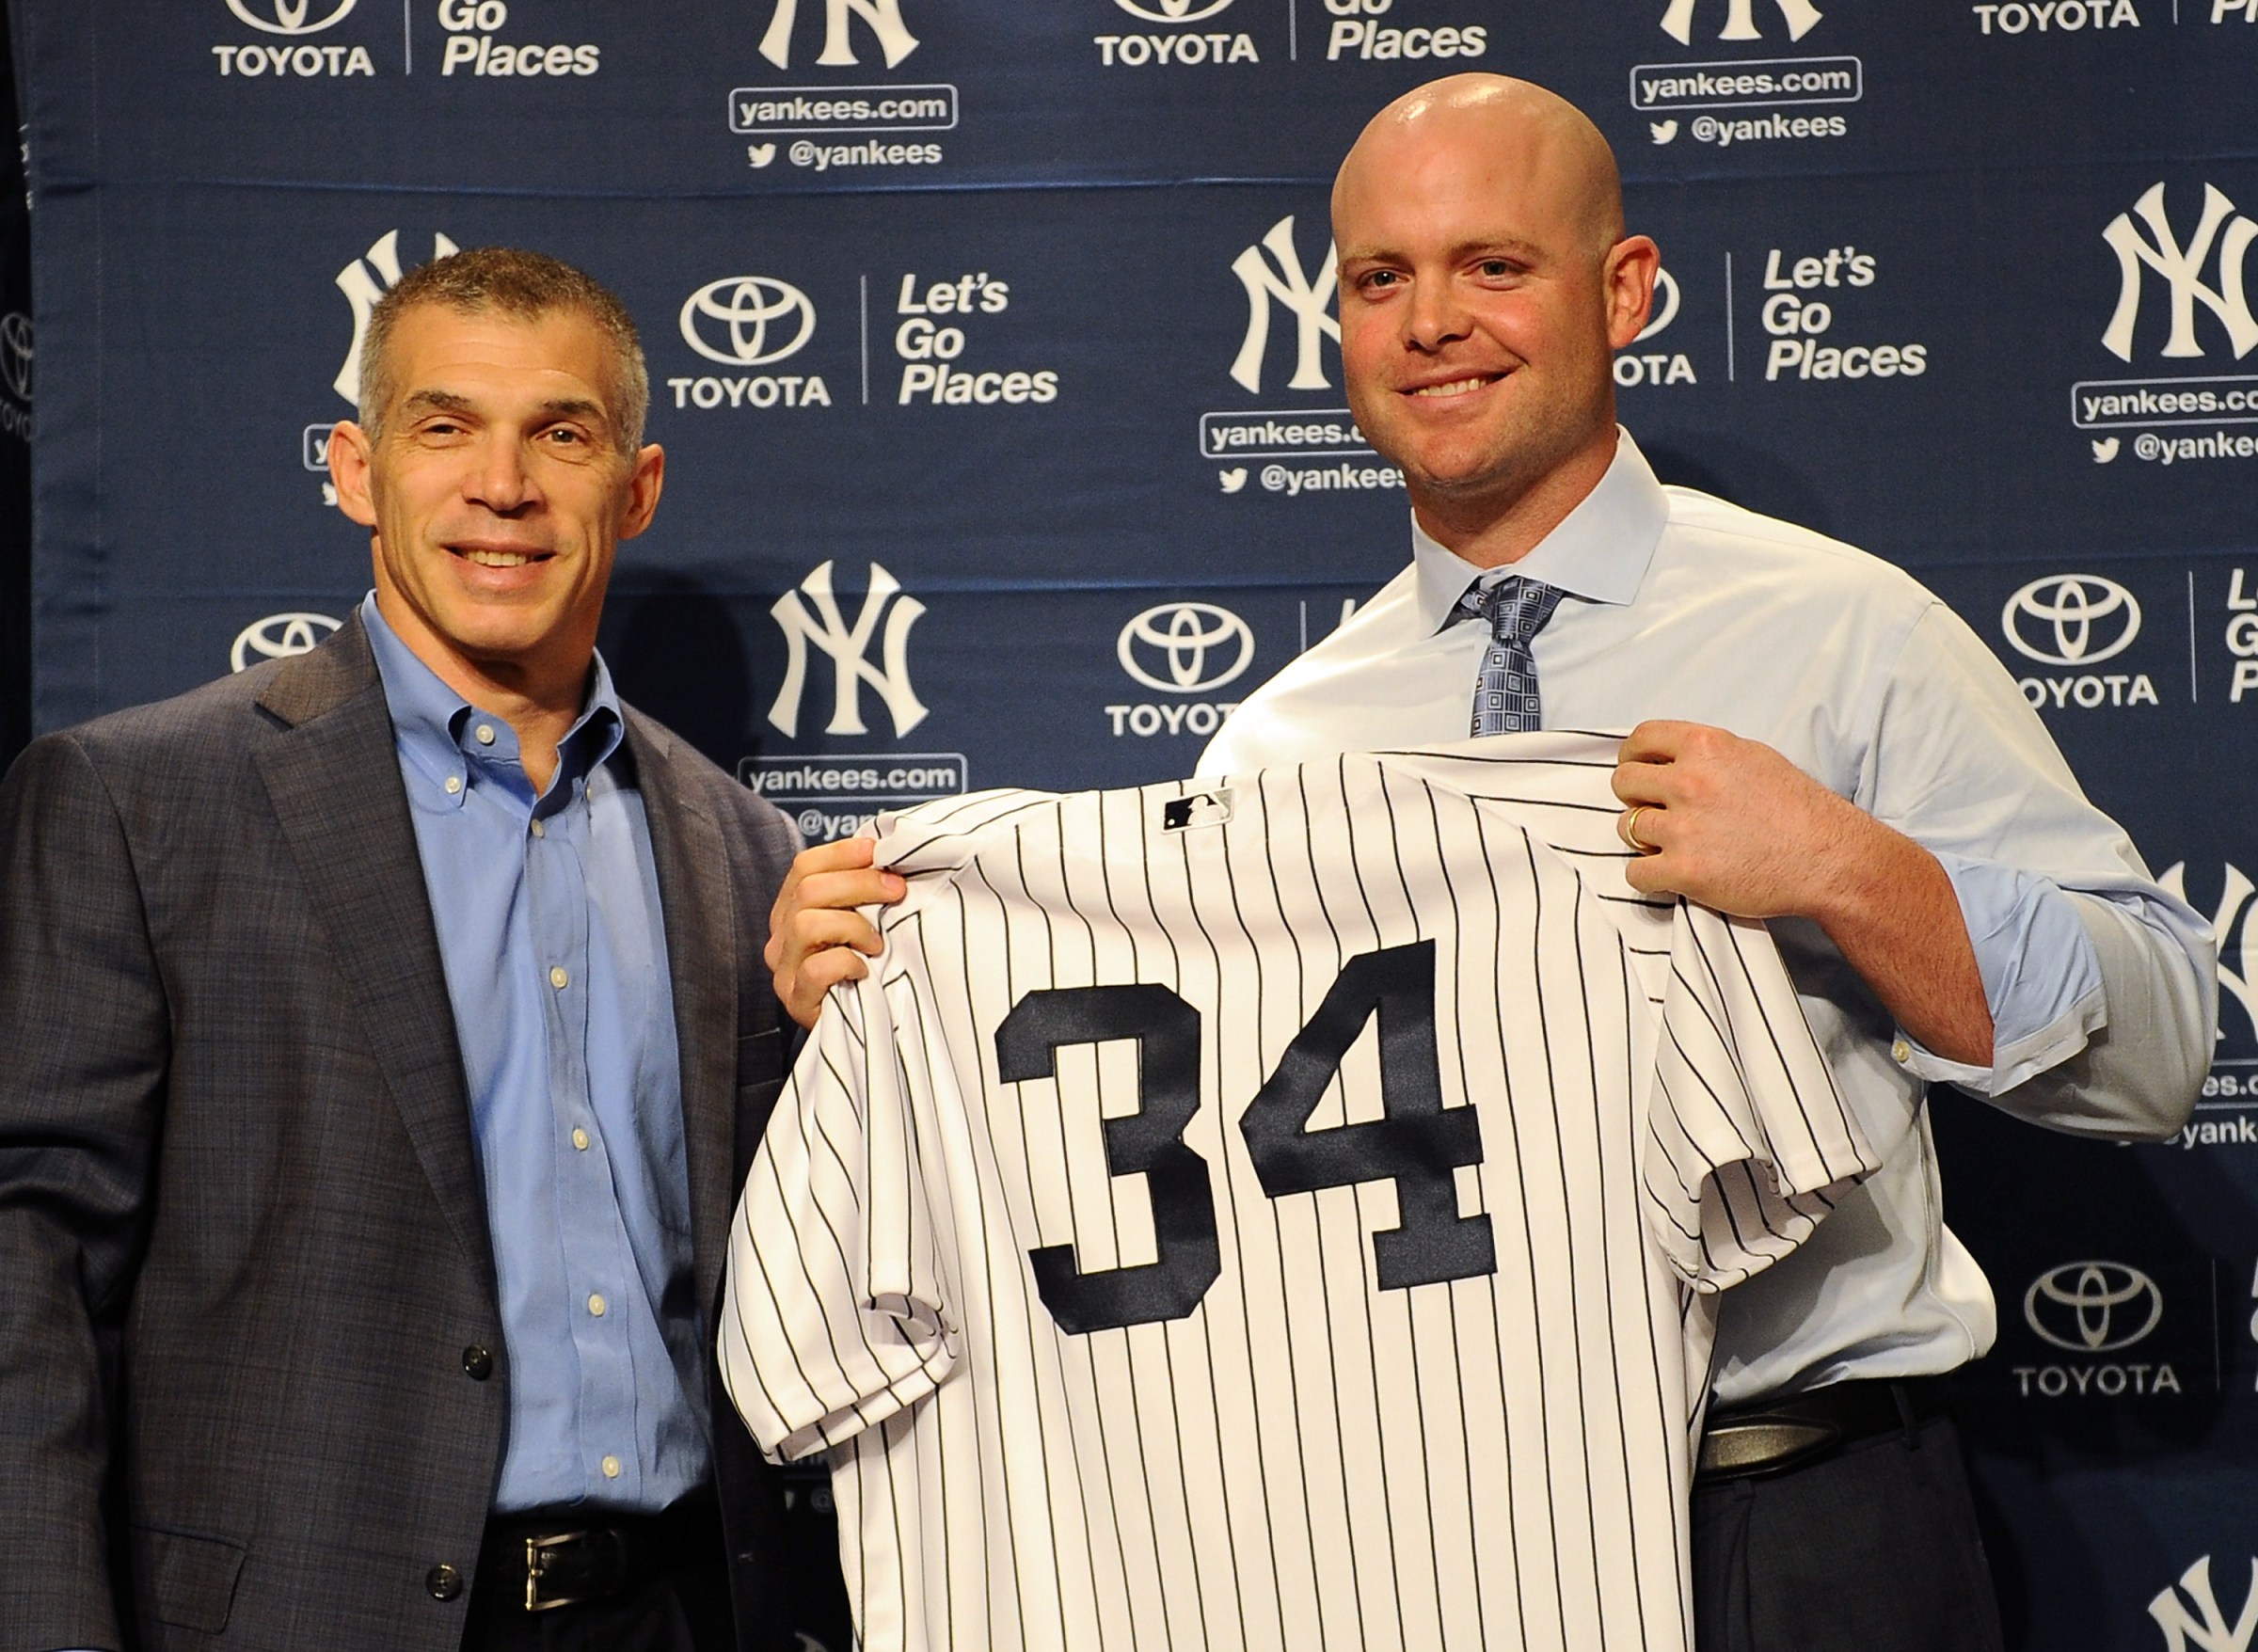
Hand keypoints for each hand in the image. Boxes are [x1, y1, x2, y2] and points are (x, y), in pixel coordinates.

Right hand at [765, 837, 907, 1029]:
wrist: (866, 1028)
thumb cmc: (867, 971)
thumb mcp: (864, 924)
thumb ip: (864, 893)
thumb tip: (887, 856)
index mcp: (792, 911)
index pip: (805, 867)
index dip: (842, 853)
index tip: (878, 852)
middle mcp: (781, 938)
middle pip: (808, 890)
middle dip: (860, 883)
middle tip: (897, 891)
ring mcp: (785, 971)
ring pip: (807, 924)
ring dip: (854, 926)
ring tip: (877, 943)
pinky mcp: (797, 1001)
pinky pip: (816, 969)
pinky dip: (847, 963)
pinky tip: (865, 969)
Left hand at [1612, 720, 1991, 1063]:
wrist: (1830, 860)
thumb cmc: (1798, 810)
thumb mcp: (1754, 758)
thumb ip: (1707, 754)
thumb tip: (1668, 757)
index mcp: (1707, 747)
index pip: (1641, 739)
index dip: (1633, 756)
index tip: (1638, 769)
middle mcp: (1691, 782)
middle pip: (1624, 783)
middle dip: (1635, 798)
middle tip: (1656, 811)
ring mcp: (1685, 828)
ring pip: (1626, 828)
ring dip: (1644, 838)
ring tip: (1675, 844)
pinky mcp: (1685, 871)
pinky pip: (1635, 873)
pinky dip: (1648, 877)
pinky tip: (1671, 874)